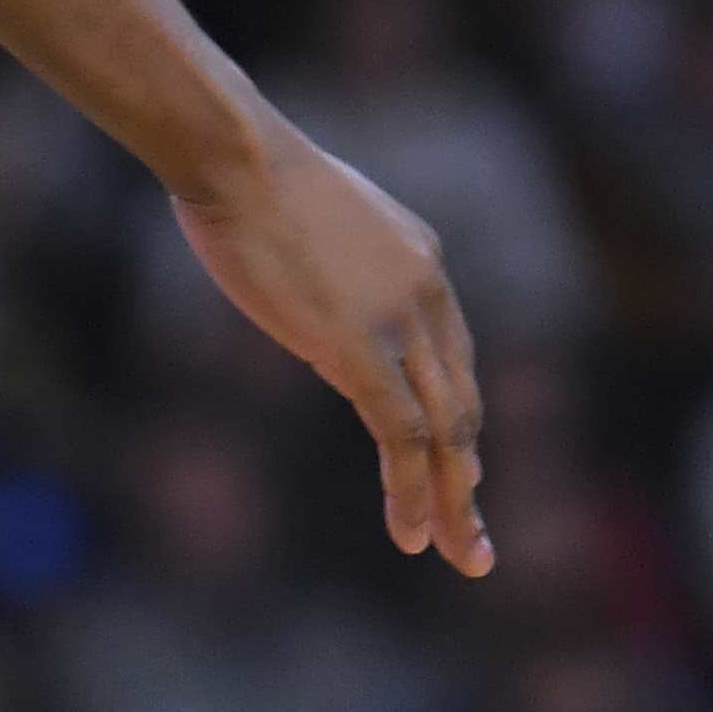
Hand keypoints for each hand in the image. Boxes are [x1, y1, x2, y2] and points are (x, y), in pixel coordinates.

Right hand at [170, 120, 489, 576]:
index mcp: (420, 261)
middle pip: (464, 404)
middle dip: (470, 480)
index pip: (452, 360)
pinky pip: (401, 435)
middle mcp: (428, 294)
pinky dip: (411, 490)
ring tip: (460, 555)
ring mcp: (400, 322)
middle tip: (476, 540)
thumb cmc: (243, 174)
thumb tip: (302, 293)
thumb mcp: (303, 223)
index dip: (457, 424)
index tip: (463, 474)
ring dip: (455, 500)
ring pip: (447, 430)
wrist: (236, 156)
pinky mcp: (360, 348)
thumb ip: (323, 267)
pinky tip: (410, 534)